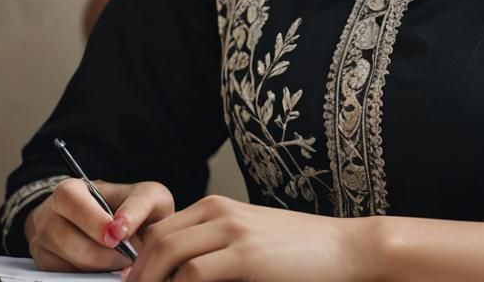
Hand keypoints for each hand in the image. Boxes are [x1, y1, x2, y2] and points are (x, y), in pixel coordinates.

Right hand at [24, 177, 173, 270]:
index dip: (93, 220)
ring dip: (96, 266)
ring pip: (63, 261)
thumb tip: (120, 228)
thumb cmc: (130, 207)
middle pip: (64, 236)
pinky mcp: (46, 266)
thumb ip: (138, 206)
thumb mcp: (144, 196)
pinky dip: (87, 276)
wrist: (118, 226)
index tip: (117, 236)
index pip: (71, 199)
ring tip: (121, 262)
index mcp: (71, 190)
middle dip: (98, 251)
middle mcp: (50, 215)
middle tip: (125, 256)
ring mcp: (43, 243)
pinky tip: (107, 269)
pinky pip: (62, 276)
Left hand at [124, 194, 374, 281]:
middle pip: (158, 240)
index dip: (139, 261)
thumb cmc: (302, 252)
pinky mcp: (245, 255)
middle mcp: (221, 212)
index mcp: (219, 207)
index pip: (161, 229)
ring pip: (168, 254)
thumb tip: (181, 274)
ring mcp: (233, 231)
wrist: (346, 249)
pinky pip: (192, 275)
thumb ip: (217, 249)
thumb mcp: (251, 241)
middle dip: (137, 275)